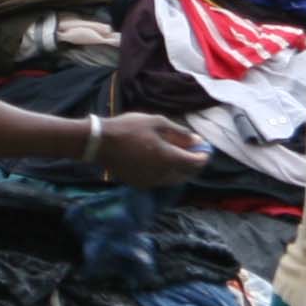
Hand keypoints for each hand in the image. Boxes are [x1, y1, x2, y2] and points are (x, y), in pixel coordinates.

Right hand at [93, 113, 208, 187]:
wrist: (100, 142)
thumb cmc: (129, 128)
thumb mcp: (156, 122)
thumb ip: (179, 132)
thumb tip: (195, 140)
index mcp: (168, 158)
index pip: (195, 162)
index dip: (203, 156)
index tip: (205, 148)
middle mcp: (162, 174)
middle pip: (186, 174)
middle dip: (193, 163)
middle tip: (193, 151)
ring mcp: (150, 181)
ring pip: (173, 179)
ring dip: (179, 169)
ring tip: (177, 155)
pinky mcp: (139, 183)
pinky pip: (159, 180)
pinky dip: (165, 173)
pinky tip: (160, 162)